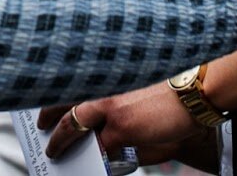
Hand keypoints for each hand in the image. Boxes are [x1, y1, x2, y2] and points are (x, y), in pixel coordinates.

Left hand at [36, 82, 197, 160]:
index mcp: (107, 71)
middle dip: (48, 117)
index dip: (57, 92)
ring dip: (62, 141)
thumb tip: (100, 113)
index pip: (72, 79)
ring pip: (74, 127)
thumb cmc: (171, 87)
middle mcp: (103, 85)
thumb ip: (116, 92)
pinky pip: (98, 149)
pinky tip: (88, 164)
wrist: (195, 91)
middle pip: (64, 101)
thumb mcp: (138, 80)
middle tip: (41, 127)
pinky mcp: (121, 129)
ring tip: (54, 151)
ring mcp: (109, 107)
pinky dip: (91, 157)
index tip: (47, 101)